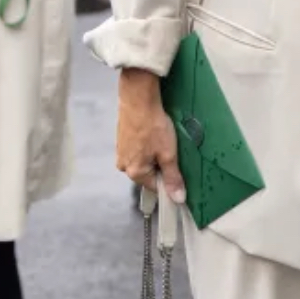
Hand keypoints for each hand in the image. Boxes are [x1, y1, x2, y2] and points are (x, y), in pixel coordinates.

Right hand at [116, 68, 185, 202]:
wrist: (138, 99)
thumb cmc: (153, 127)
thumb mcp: (168, 154)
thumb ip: (173, 177)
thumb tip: (178, 199)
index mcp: (134, 173)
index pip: (156, 187)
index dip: (169, 180)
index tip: (178, 169)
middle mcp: (124, 165)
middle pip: (149, 174)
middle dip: (161, 165)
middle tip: (170, 149)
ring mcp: (121, 152)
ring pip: (144, 161)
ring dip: (154, 154)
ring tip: (162, 139)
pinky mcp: (122, 140)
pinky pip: (138, 150)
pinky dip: (147, 145)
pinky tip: (153, 134)